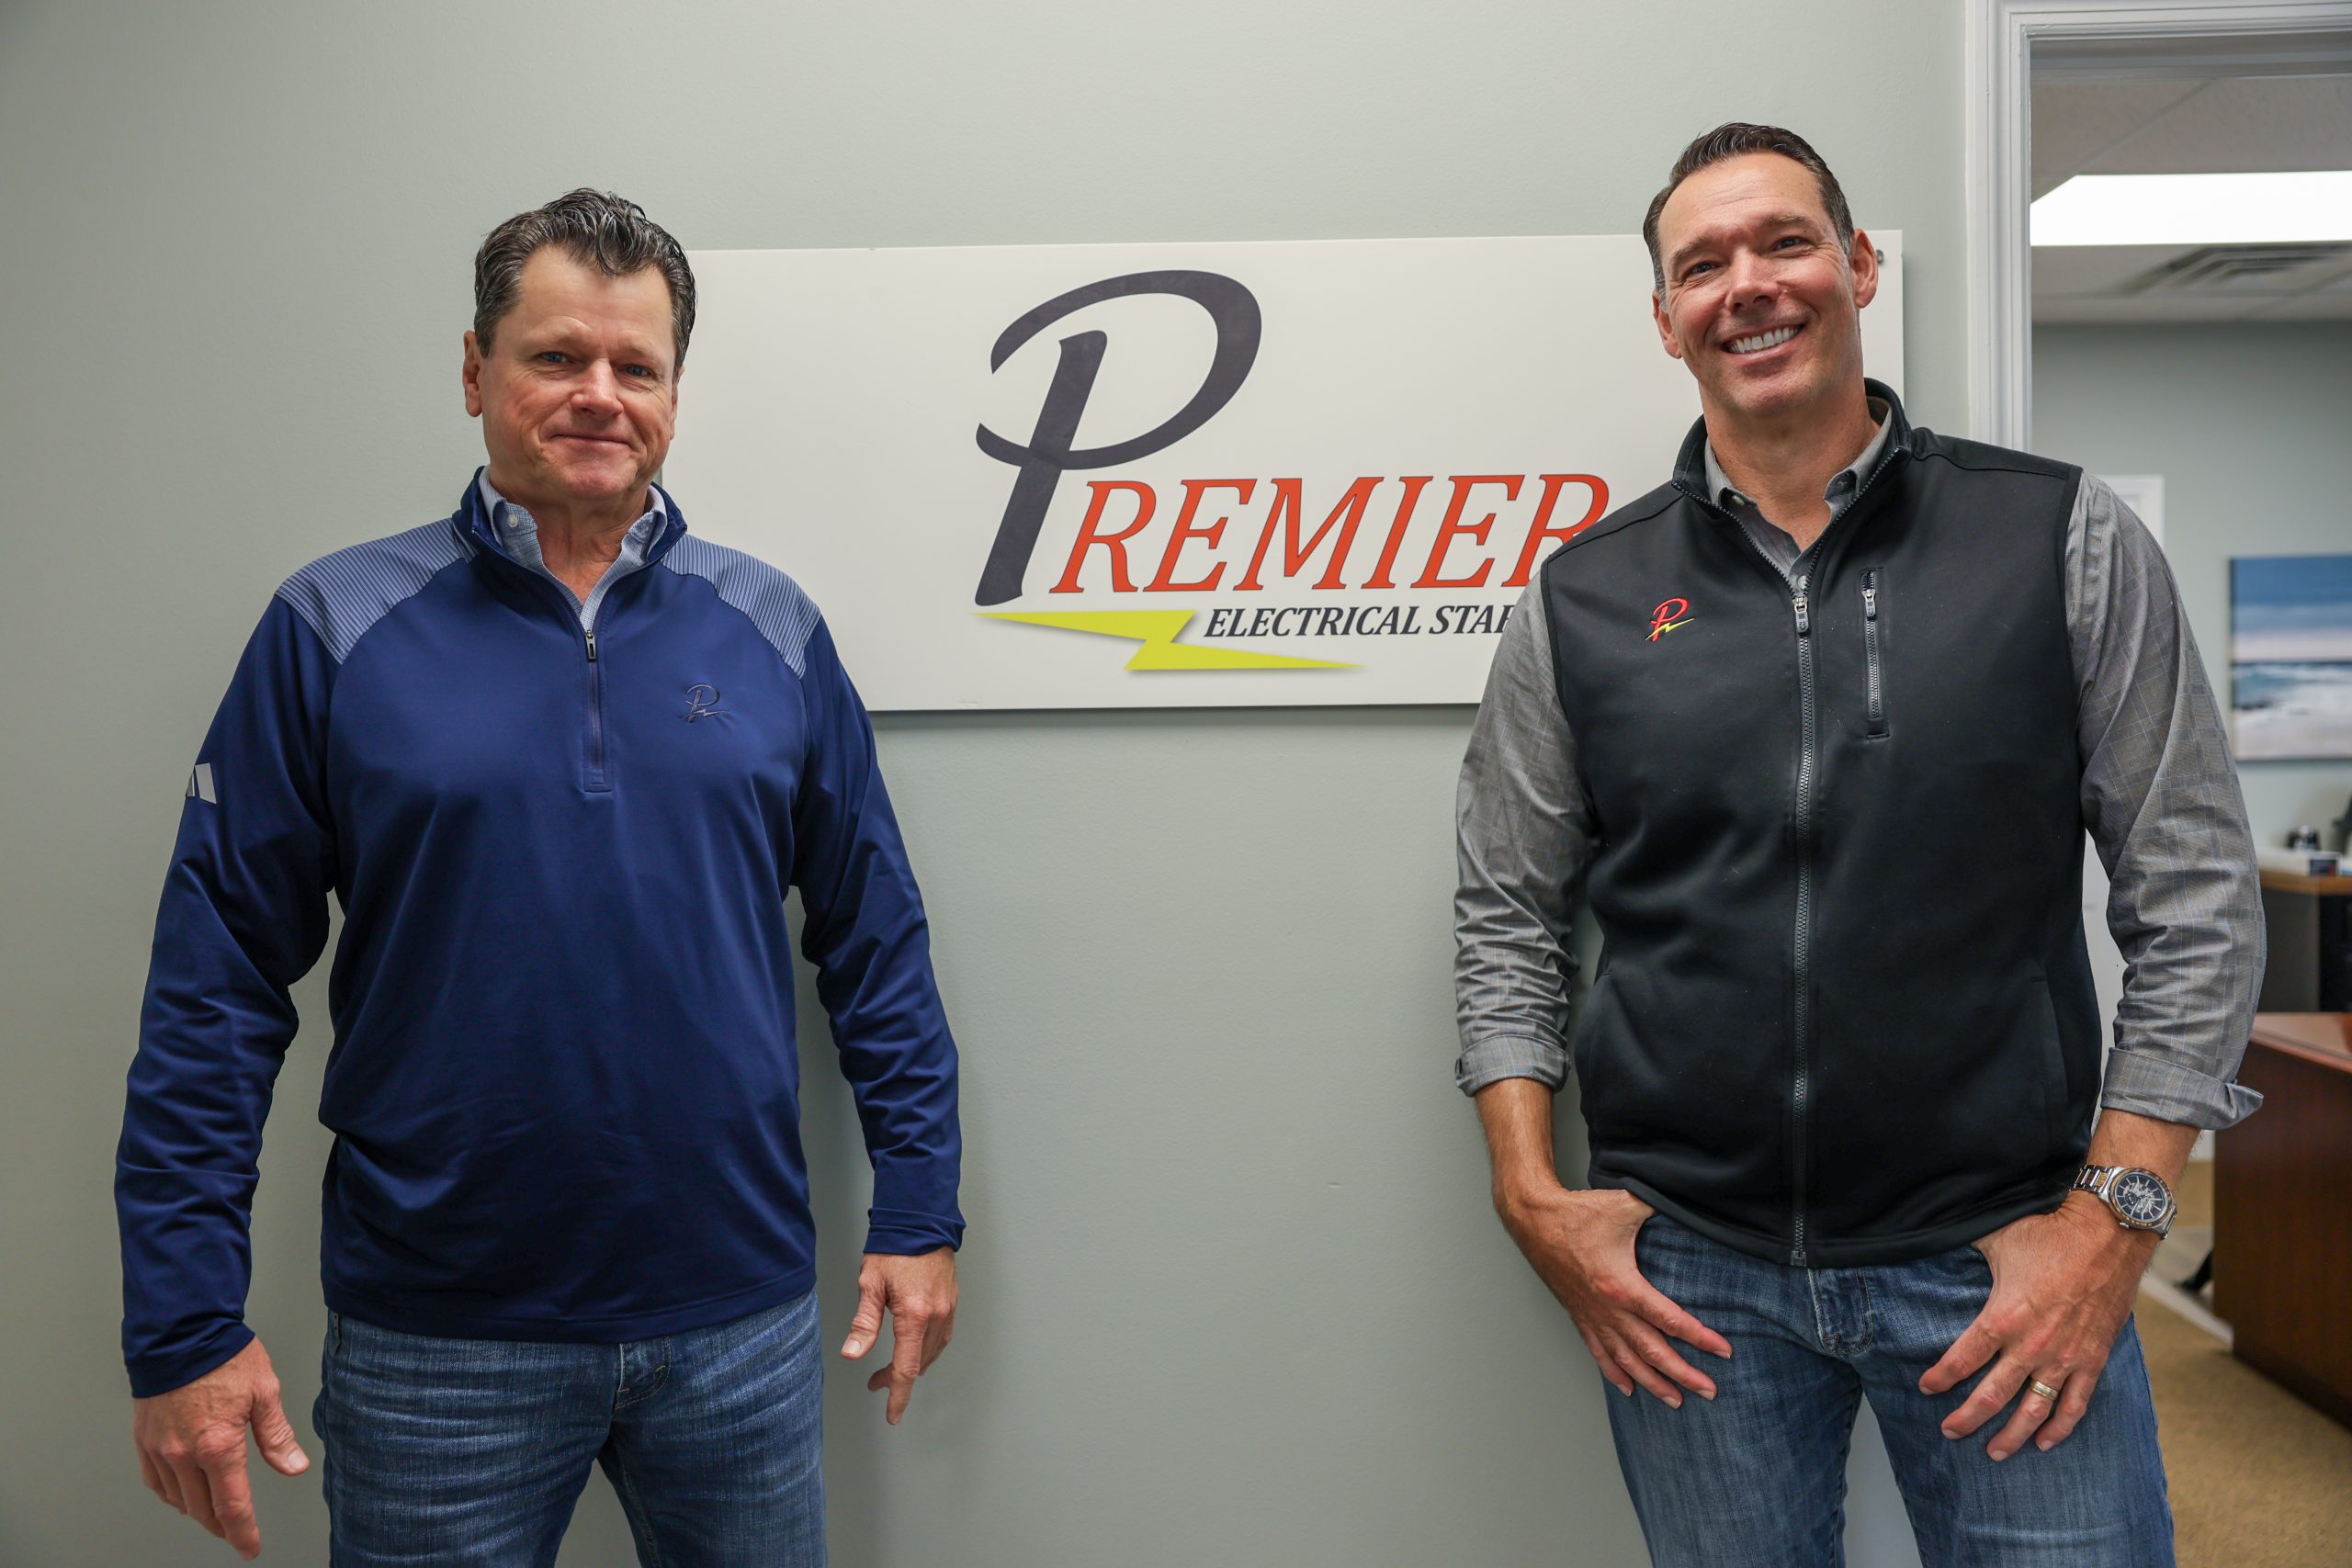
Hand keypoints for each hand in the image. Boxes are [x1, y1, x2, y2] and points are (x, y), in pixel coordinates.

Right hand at [131, 1337, 309, 1559]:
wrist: (180, 1331)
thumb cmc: (224, 1356)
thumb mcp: (265, 1392)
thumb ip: (276, 1436)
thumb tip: (293, 1467)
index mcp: (218, 1446)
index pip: (232, 1506)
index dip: (243, 1533)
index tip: (249, 1547)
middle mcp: (184, 1454)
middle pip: (202, 1509)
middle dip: (222, 1526)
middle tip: (236, 1532)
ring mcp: (160, 1448)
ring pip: (177, 1499)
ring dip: (196, 1510)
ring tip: (213, 1512)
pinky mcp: (144, 1439)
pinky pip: (155, 1481)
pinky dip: (171, 1493)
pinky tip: (182, 1493)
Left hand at [841, 1248, 957, 1423]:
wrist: (920, 1220)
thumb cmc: (894, 1247)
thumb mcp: (870, 1284)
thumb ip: (864, 1323)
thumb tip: (853, 1354)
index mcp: (915, 1314)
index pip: (906, 1367)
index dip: (898, 1395)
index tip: (892, 1415)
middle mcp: (937, 1314)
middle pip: (919, 1362)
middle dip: (898, 1379)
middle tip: (876, 1382)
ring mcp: (948, 1308)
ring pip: (932, 1352)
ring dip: (913, 1365)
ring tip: (892, 1369)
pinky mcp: (952, 1301)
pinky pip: (942, 1337)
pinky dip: (927, 1350)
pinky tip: (916, 1349)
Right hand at [1497, 1184, 1730, 1406]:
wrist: (1533, 1219)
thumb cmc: (1577, 1213)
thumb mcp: (1625, 1204)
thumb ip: (1659, 1206)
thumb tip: (1688, 1200)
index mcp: (1621, 1285)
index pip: (1669, 1320)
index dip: (1699, 1337)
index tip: (1723, 1350)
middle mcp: (1607, 1309)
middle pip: (1652, 1351)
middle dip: (1683, 1374)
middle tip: (1709, 1391)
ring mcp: (1591, 1316)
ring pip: (1627, 1360)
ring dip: (1653, 1383)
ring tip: (1675, 1400)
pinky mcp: (1579, 1316)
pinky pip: (1599, 1353)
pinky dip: (1615, 1374)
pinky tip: (1629, 1389)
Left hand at [1921, 1195, 2155, 1460]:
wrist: (2109, 1233)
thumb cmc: (2050, 1231)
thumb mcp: (1996, 1237)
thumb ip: (1965, 1249)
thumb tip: (1936, 1234)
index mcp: (2003, 1317)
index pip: (1962, 1360)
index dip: (1941, 1378)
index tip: (1926, 1389)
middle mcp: (2033, 1346)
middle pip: (1993, 1397)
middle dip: (1967, 1419)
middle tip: (1950, 1432)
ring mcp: (2066, 1358)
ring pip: (2034, 1412)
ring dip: (2012, 1436)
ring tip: (1994, 1452)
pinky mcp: (2093, 1360)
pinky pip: (2075, 1405)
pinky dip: (2060, 1428)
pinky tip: (2046, 1443)